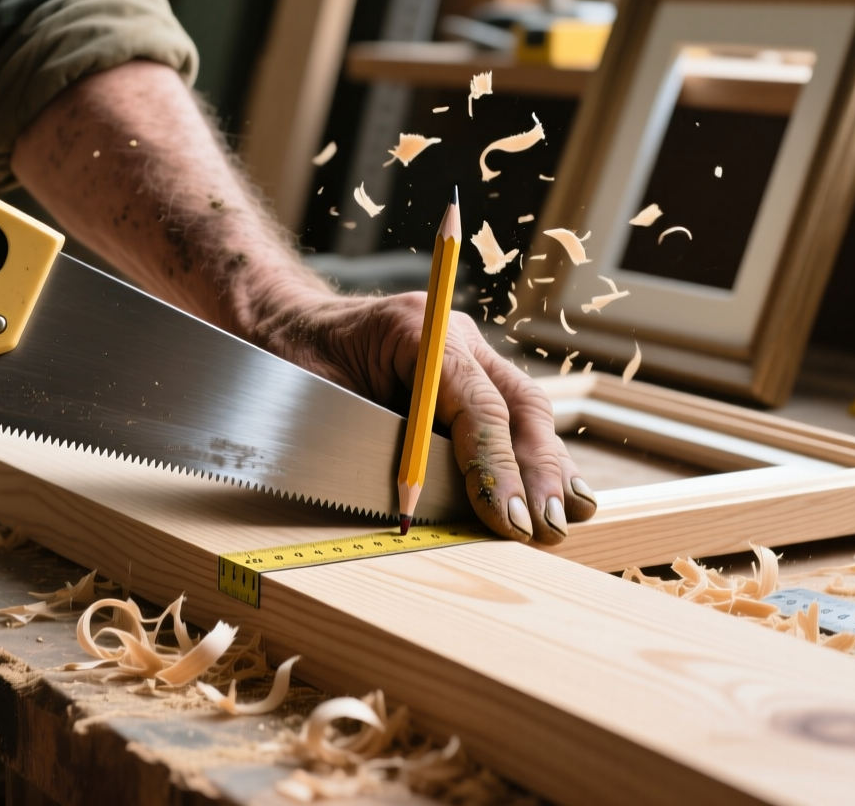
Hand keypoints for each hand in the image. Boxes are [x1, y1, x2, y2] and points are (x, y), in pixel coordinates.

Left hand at [254, 292, 596, 544]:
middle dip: (537, 472)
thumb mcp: (314, 403)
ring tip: (571, 516)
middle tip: (547, 528)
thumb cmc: (288, 363)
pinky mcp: (468, 380)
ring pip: (525, 411)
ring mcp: (467, 355)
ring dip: (549, 468)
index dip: (496, 468)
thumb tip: (422, 503)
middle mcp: (454, 337)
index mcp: (418, 329)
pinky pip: (511, 418)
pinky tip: (559, 495)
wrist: (283, 326)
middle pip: (517, 405)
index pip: (478, 404)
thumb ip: (374, 443)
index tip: (509, 519)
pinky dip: (533, 459)